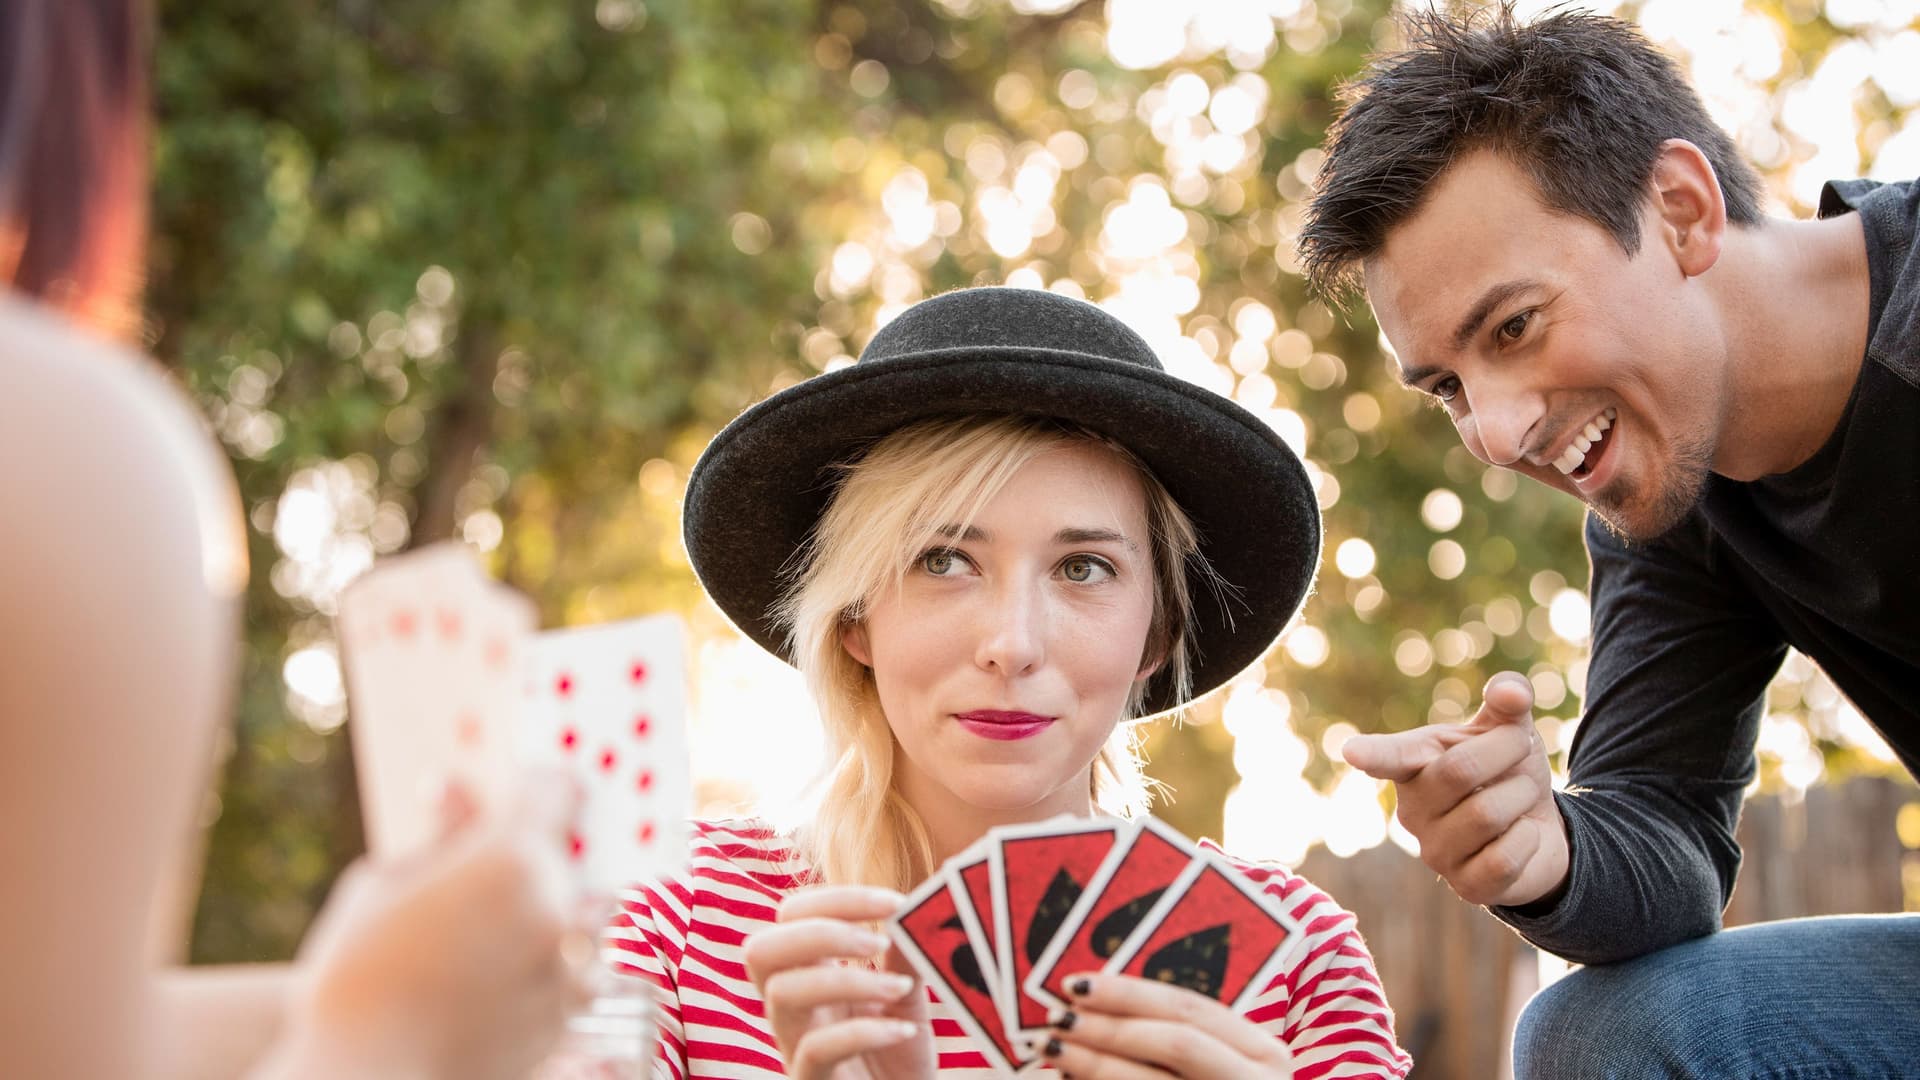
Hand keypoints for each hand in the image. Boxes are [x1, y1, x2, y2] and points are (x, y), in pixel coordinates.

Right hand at [257, 777, 590, 1079]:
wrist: (363, 1077)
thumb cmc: (356, 974)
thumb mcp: (383, 882)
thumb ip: (439, 833)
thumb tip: (457, 786)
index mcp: (510, 857)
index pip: (555, 790)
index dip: (536, 787)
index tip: (521, 793)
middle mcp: (554, 906)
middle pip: (568, 857)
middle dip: (533, 859)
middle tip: (481, 879)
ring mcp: (567, 964)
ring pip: (582, 917)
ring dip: (552, 914)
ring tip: (493, 935)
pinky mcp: (566, 1016)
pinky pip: (575, 972)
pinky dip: (550, 967)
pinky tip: (497, 979)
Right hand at [743, 885, 935, 1079]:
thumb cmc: (898, 1053)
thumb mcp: (905, 997)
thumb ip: (904, 956)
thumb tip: (914, 908)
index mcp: (808, 971)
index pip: (792, 916)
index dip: (837, 899)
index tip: (896, 902)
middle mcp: (791, 1006)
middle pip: (760, 949)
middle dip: (820, 933)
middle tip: (878, 942)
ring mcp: (793, 1045)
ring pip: (782, 994)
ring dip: (847, 980)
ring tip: (899, 990)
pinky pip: (814, 1050)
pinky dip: (862, 1031)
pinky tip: (902, 1031)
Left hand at [1039, 973, 1293, 1077]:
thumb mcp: (1212, 1064)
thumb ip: (1167, 1036)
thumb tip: (1088, 1004)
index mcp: (1261, 1051)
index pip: (1189, 1007)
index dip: (1129, 992)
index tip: (1074, 984)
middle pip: (1176, 1042)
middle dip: (1110, 1028)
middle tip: (1056, 1018)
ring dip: (1095, 1064)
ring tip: (1051, 1048)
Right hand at [1342, 672, 1567, 906]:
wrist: (1539, 828)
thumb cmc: (1508, 770)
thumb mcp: (1509, 728)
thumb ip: (1510, 697)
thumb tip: (1510, 692)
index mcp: (1413, 764)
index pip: (1388, 757)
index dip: (1371, 754)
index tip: (1352, 751)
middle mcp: (1412, 810)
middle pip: (1459, 770)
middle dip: (1508, 750)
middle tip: (1522, 747)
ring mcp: (1435, 853)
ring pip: (1487, 814)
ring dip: (1523, 795)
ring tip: (1521, 796)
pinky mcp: (1466, 887)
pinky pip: (1504, 858)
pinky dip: (1529, 838)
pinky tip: (1523, 835)